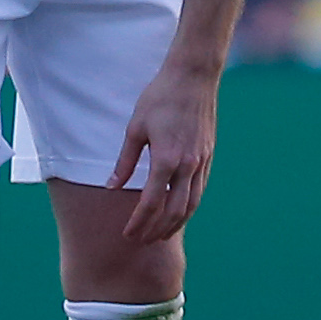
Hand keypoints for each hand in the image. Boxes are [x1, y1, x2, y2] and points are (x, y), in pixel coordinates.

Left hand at [108, 63, 216, 242]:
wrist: (193, 77)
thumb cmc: (160, 98)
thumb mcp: (135, 128)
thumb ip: (125, 161)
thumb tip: (112, 186)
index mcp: (166, 159)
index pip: (151, 203)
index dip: (139, 223)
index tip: (127, 234)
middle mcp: (187, 166)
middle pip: (173, 211)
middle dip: (156, 230)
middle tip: (141, 241)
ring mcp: (201, 162)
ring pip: (191, 205)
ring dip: (174, 224)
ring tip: (159, 235)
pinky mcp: (208, 156)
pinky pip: (199, 190)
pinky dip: (188, 207)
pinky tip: (178, 212)